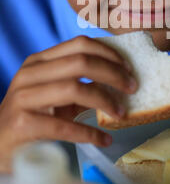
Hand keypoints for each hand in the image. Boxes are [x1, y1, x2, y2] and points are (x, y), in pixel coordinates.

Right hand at [0, 35, 136, 172]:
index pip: (79, 45)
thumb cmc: (30, 117)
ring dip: (104, 101)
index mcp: (39, 62)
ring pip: (74, 88)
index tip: (128, 68)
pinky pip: (64, 126)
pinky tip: (104, 139)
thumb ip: (77, 82)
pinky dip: (89, 132)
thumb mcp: (51, 93)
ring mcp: (24, 98)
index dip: (109, 53)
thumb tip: (118, 80)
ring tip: (121, 113)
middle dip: (113, 74)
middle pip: (80, 63)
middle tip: (132, 87)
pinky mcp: (22, 124)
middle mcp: (30, 74)